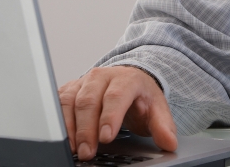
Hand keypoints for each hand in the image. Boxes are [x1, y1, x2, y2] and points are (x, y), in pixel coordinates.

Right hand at [58, 66, 177, 160]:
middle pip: (89, 101)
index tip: (106, 137)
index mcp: (126, 78)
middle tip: (88, 152)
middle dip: (87, 129)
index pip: (116, 96)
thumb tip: (169, 142)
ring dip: (70, 127)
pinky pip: (59, 103)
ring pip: (71, 101)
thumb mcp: (156, 109)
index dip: (110, 117)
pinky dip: (60, 121)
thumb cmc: (140, 97)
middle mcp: (102, 76)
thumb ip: (163, 126)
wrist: (127, 81)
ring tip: (76, 149)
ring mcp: (83, 82)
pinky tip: (64, 139)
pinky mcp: (70, 89)